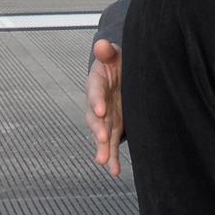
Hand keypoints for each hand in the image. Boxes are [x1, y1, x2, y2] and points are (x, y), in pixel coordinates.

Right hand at [85, 39, 123, 176]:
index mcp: (97, 83)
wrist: (119, 72)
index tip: (101, 110)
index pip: (95, 92)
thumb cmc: (117, 61)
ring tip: (104, 162)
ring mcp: (106, 117)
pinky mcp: (114, 127)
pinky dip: (112, 158)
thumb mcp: (113, 53)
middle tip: (102, 139)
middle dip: (98, 130)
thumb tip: (102, 44)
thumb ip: (107, 51)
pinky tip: (115, 171)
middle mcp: (98, 103)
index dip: (97, 101)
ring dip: (103, 149)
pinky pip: (112, 144)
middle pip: (95, 119)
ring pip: (103, 135)